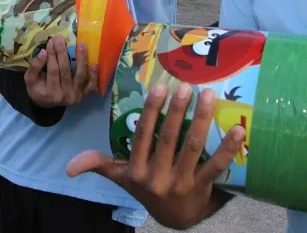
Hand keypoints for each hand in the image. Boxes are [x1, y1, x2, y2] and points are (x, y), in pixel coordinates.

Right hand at [24, 36, 97, 107]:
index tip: (51, 41)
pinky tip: (95, 64)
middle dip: (63, 52)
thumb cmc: (37, 88)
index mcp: (49, 93)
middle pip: (65, 70)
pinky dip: (94, 75)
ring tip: (81, 44)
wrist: (46, 103)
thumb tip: (43, 52)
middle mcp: (64, 96)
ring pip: (80, 75)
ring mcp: (75, 96)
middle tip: (60, 38)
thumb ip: (35, 66)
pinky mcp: (83, 95)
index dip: (52, 55)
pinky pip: (91, 86)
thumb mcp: (30, 79)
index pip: (52, 70)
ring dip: (81, 59)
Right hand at [66, 84, 243, 229]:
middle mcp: (156, 178)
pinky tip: (238, 129)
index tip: (159, 89)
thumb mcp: (121, 179)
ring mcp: (180, 184)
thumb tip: (68, 167)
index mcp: (136, 170)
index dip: (150, 112)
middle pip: (168, 139)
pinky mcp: (202, 189)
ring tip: (209, 96)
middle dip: (178, 111)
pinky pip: (216, 166)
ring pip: (192, 148)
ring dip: (201, 120)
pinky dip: (228, 147)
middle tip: (187, 87)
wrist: (175, 220)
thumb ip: (98, 165)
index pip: (143, 136)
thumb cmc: (147, 188)